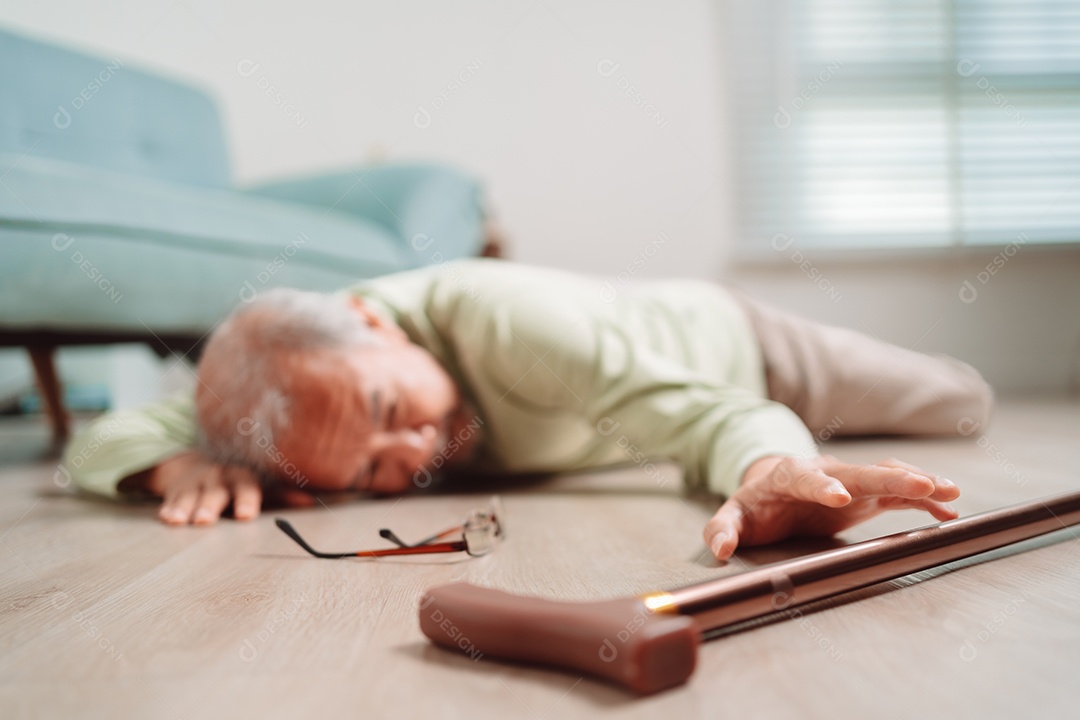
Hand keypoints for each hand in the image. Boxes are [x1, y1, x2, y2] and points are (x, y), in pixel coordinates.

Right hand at [129, 450, 315, 525]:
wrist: (195, 469)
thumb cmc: (234, 486)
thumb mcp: (257, 488)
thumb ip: (281, 498)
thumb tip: (310, 502)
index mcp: (241, 478)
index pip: (246, 487)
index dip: (246, 500)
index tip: (246, 515)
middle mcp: (218, 479)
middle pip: (215, 493)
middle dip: (209, 506)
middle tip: (205, 521)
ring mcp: (195, 484)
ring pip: (190, 497)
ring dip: (185, 508)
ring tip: (180, 522)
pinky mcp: (176, 491)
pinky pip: (171, 500)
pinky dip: (168, 509)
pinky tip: (166, 519)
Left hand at [703, 455, 959, 560]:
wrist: (772, 488)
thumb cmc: (754, 504)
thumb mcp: (733, 515)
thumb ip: (723, 529)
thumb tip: (721, 549)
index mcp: (789, 475)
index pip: (806, 476)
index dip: (823, 485)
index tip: (840, 497)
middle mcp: (825, 472)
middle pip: (859, 471)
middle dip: (890, 478)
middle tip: (923, 484)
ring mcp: (849, 481)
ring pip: (885, 475)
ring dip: (917, 482)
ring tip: (950, 491)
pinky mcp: (866, 495)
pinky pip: (897, 493)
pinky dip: (923, 499)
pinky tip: (947, 510)